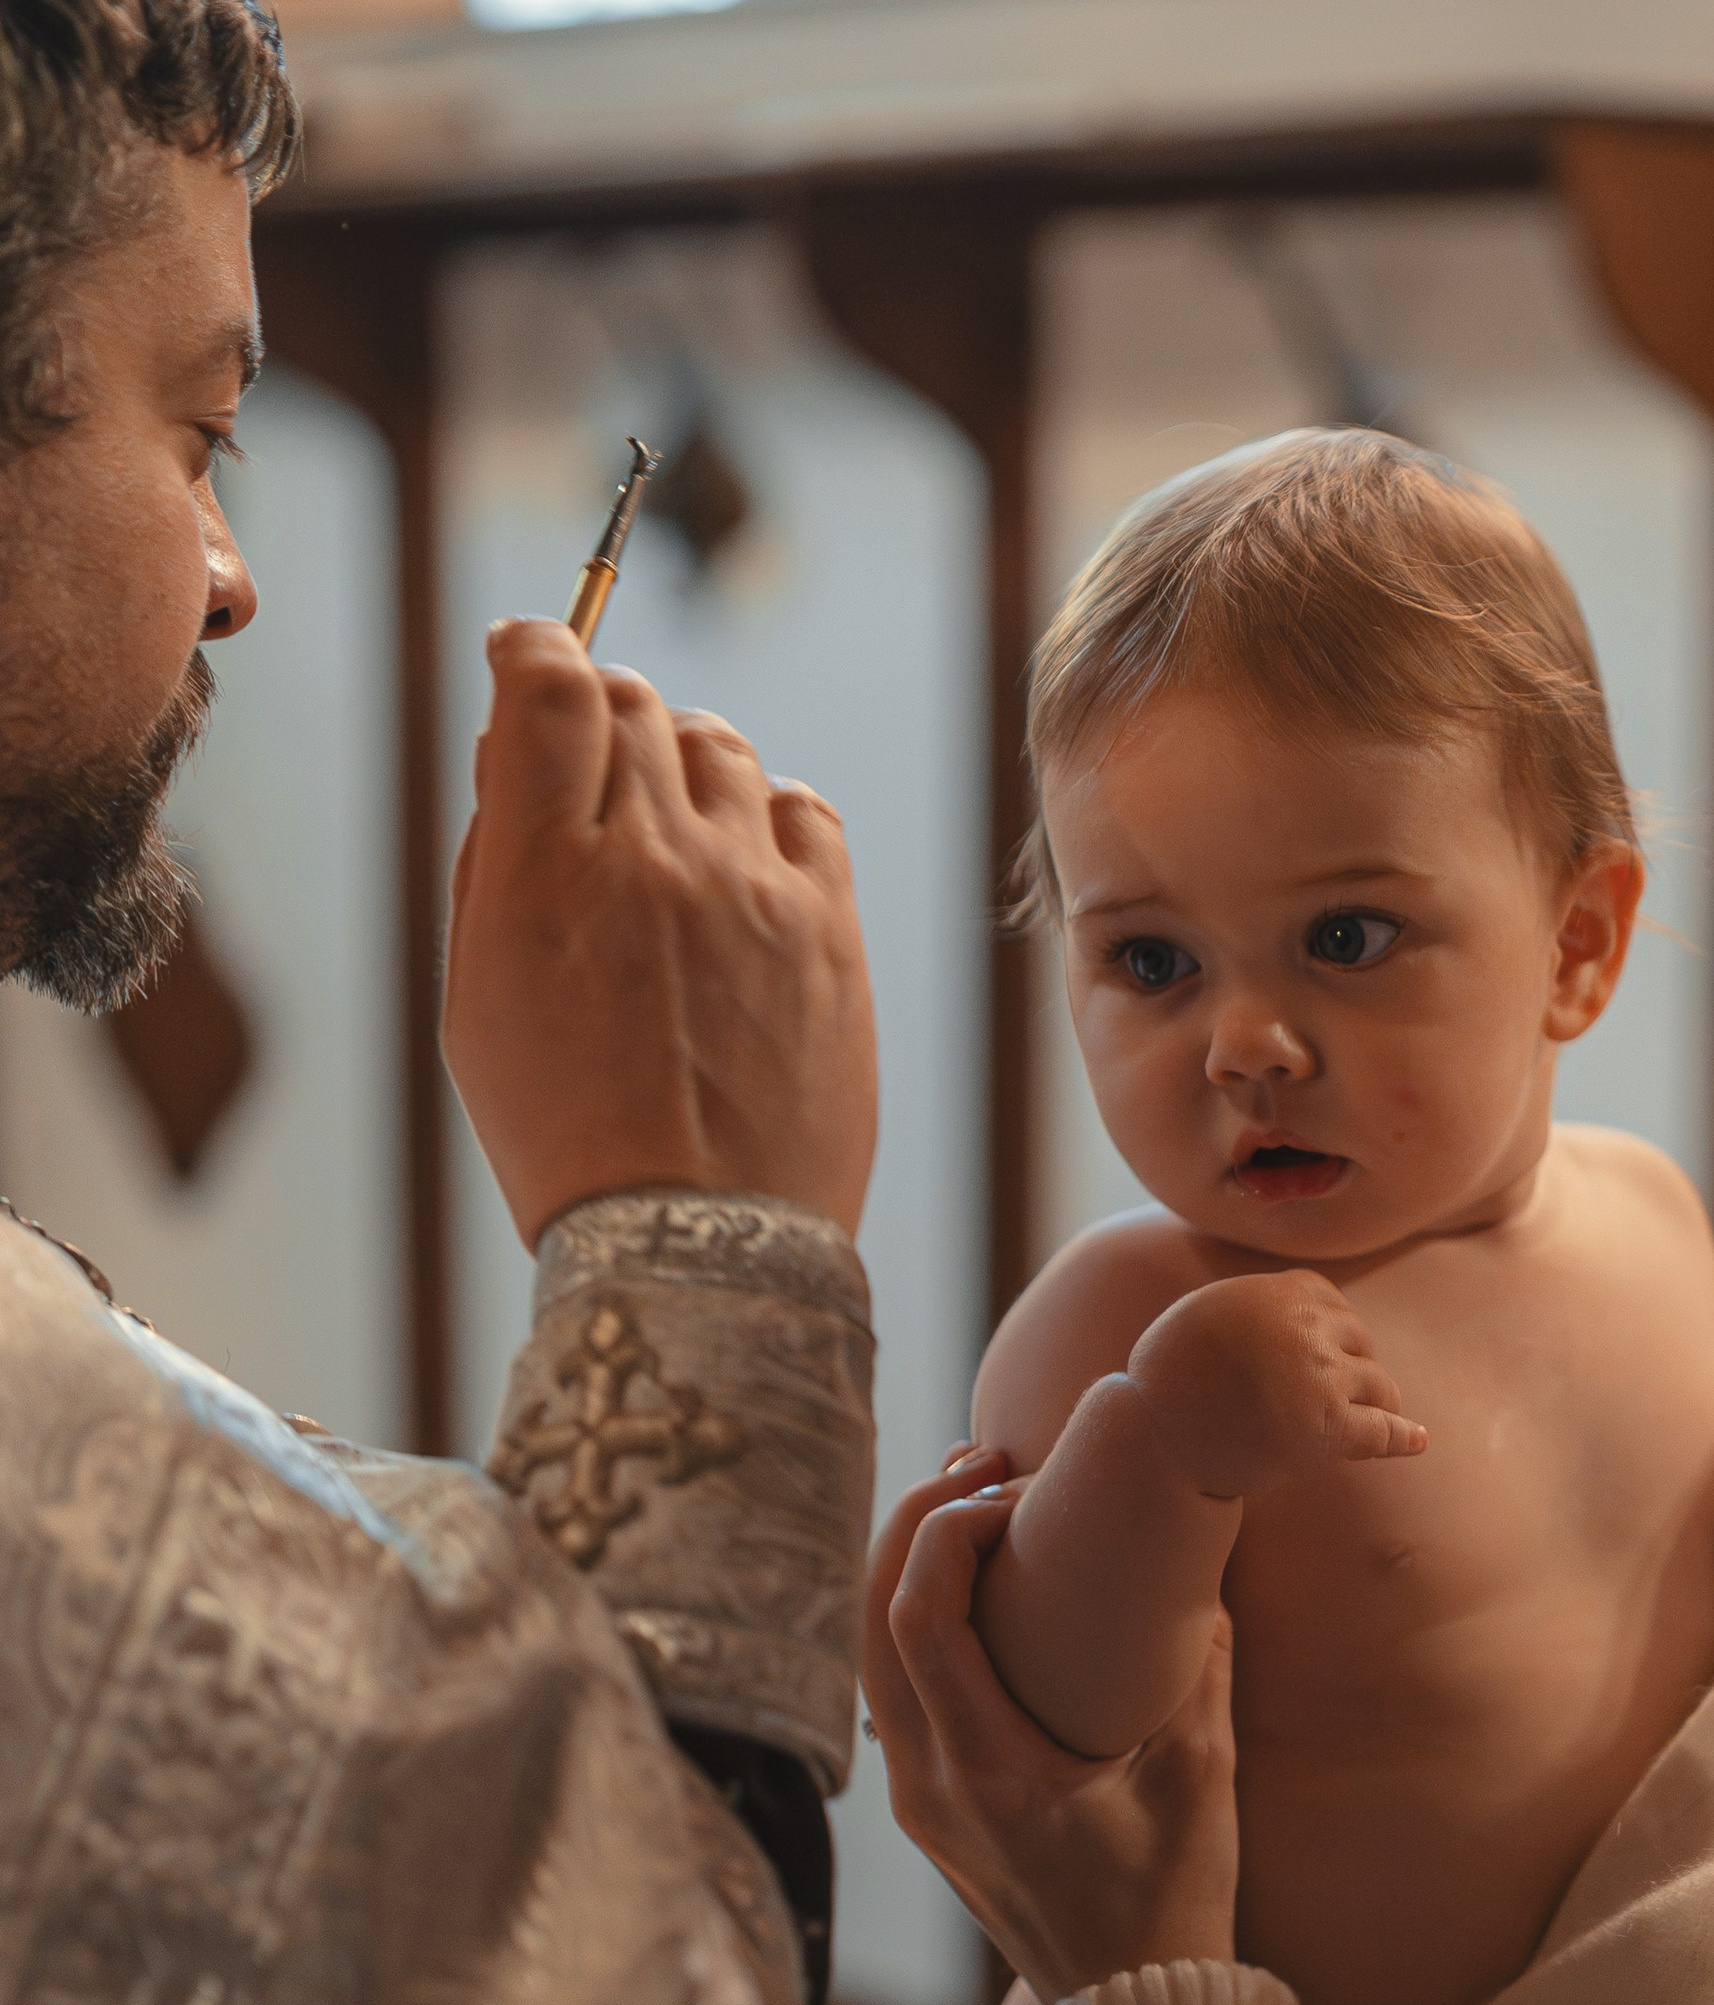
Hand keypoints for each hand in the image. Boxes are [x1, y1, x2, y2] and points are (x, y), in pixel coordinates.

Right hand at [442, 620, 878, 1248]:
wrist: (699, 1243)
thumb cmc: (566, 1133)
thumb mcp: (478, 999)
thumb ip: (494, 862)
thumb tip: (513, 755)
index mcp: (549, 869)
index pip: (550, 681)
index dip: (533, 648)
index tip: (526, 656)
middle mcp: (659, 855)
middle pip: (634, 702)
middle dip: (599, 713)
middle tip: (587, 772)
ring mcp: (756, 888)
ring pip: (720, 744)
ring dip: (682, 760)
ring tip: (665, 826)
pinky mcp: (831, 928)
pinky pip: (805, 810)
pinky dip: (765, 812)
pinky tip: (742, 861)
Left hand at [865, 1451, 1239, 2004]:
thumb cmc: (1173, 1901)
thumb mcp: (1201, 1776)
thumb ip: (1200, 1662)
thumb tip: (1203, 1555)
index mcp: (985, 1775)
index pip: (921, 1621)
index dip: (948, 1530)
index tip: (1013, 1486)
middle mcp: (928, 1784)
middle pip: (874, 1619)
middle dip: (920, 1520)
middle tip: (988, 1457)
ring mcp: (919, 1798)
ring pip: (873, 1648)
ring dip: (915, 1561)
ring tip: (978, 1493)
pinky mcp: (932, 1803)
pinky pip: (897, 1682)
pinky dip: (921, 1612)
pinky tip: (975, 1577)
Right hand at [1126, 1271, 1425, 1498]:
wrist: (1156, 1437)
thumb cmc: (1169, 1378)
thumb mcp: (1207, 1313)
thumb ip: (1257, 1303)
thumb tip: (1306, 1303)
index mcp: (1277, 1293)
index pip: (1331, 1301)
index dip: (1333, 1328)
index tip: (1328, 1350)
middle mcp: (1306, 1328)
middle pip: (1358, 1340)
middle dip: (1353, 1364)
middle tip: (1336, 1392)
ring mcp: (1322, 1377)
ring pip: (1377, 1384)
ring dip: (1377, 1401)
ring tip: (1373, 1418)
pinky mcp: (1330, 1429)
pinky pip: (1382, 1431)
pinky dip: (1402, 1437)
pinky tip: (1417, 1440)